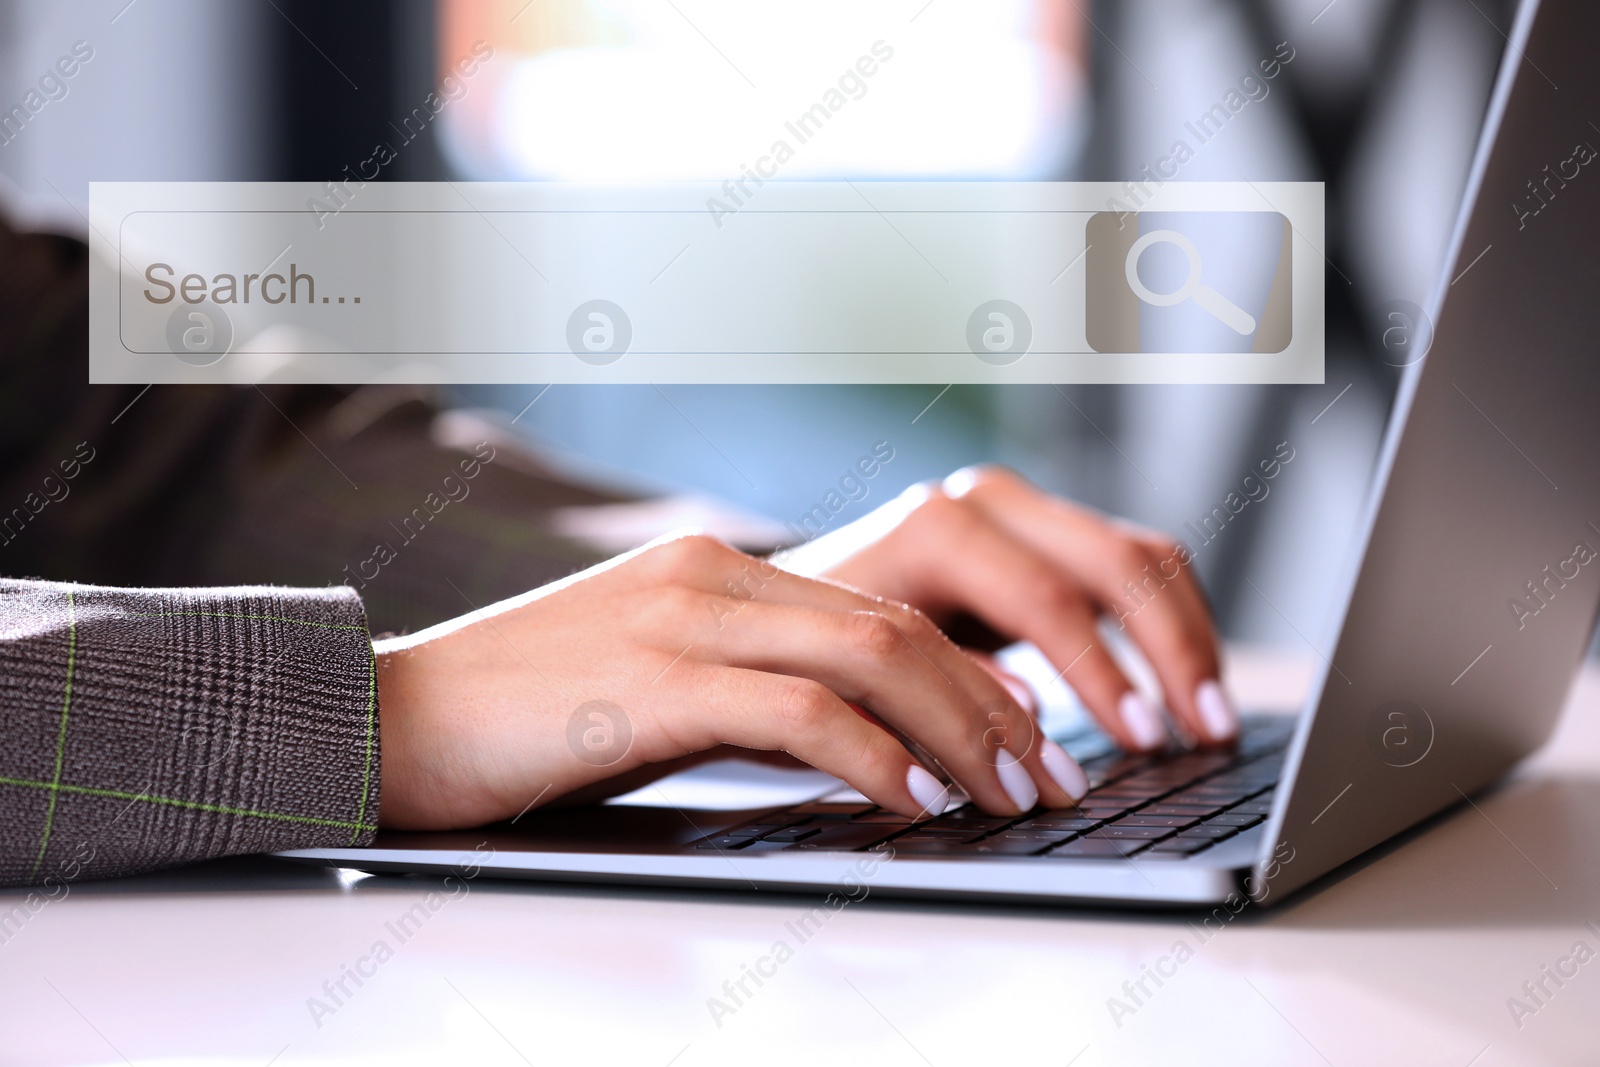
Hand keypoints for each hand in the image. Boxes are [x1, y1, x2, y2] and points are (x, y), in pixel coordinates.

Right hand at [374, 533, 1088, 830]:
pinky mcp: (651, 681)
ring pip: (871, 657)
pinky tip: (914, 802)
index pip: (880, 610)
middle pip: (898, 626)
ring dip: (962, 732)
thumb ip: (747, 691)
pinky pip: (799, 711)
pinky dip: (876, 757)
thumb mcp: (653, 684)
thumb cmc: (525, 716)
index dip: (972, 673)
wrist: (391, 715)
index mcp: (718, 569)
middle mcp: (713, 575)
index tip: (1028, 735)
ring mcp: (682, 619)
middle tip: (1052, 774)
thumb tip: (856, 743)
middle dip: (995, 706)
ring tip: (1013, 795)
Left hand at [777, 466, 1231, 750]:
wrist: (790, 602)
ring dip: (1186, 639)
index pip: (1047, 598)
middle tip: (1204, 735)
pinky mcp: (1044, 535)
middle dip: (1171, 651)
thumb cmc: (817, 648)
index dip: (1101, 675)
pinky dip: (1169, 626)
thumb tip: (1029, 724)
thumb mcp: (861, 677)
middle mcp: (988, 503)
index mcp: (938, 529)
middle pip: (1116, 561)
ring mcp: (1021, 511)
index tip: (1140, 742)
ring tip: (1211, 724)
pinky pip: (1133, 567)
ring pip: (1140, 556)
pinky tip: (1186, 690)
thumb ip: (941, 692)